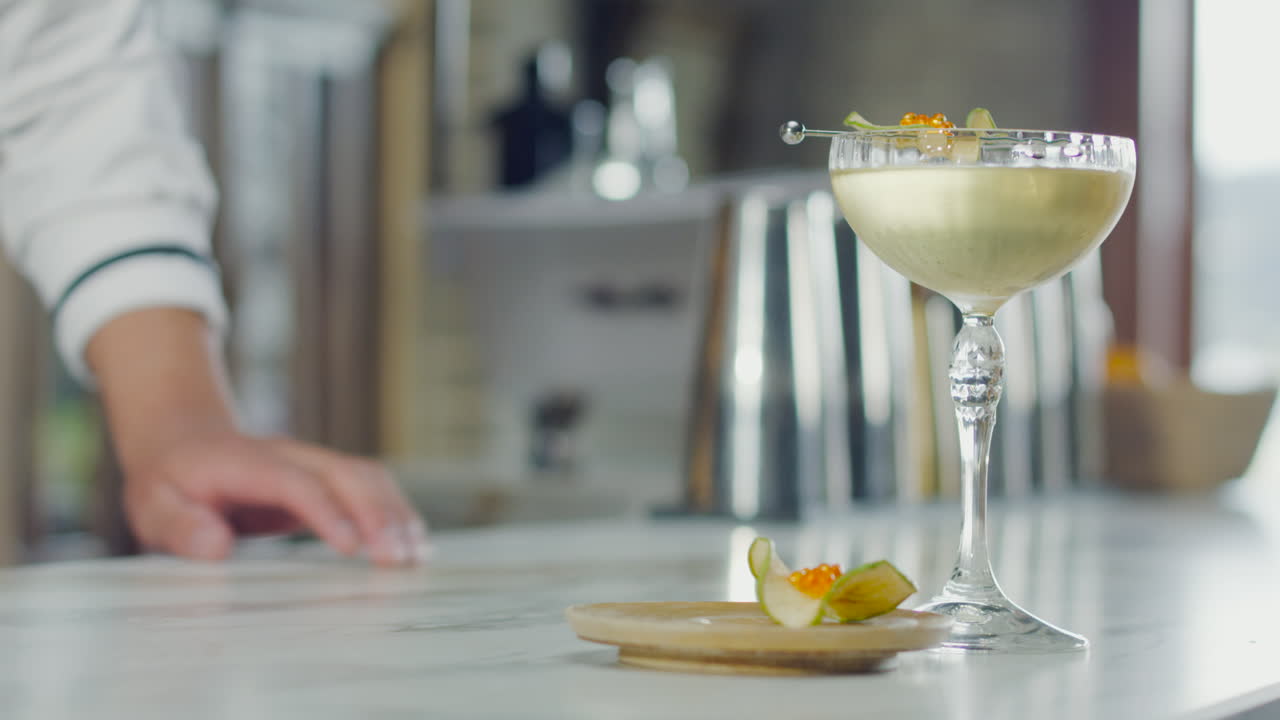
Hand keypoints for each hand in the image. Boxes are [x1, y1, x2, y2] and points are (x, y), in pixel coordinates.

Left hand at [86, 308, 425, 566]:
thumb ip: (180, 527)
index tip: (352, 549)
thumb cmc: (169, 483)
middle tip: (396, 561)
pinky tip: (415, 543)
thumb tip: (218, 547)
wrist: (184, 443)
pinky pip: (371, 488)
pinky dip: (397, 512)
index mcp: (248, 463)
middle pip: (346, 474)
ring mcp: (313, 464)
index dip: (328, 512)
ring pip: (367, 477)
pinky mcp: (326, 480)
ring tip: (414, 557)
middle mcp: (291, 456)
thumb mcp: (153, 506)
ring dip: (395, 513)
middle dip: (378, 515)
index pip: (298, 483)